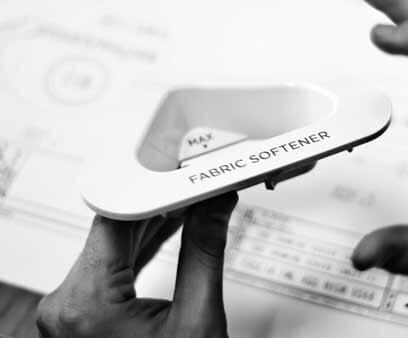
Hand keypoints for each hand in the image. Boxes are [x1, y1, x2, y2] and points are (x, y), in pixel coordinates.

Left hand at [35, 192, 237, 337]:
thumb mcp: (197, 323)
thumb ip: (205, 254)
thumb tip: (215, 207)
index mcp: (86, 305)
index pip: (118, 218)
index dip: (155, 186)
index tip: (184, 172)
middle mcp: (67, 304)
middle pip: (115, 226)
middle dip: (162, 200)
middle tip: (198, 183)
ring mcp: (72, 308)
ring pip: (114, 241)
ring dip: (156, 219)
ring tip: (193, 199)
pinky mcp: (84, 310)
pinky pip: (114, 262)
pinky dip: (144, 243)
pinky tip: (171, 223)